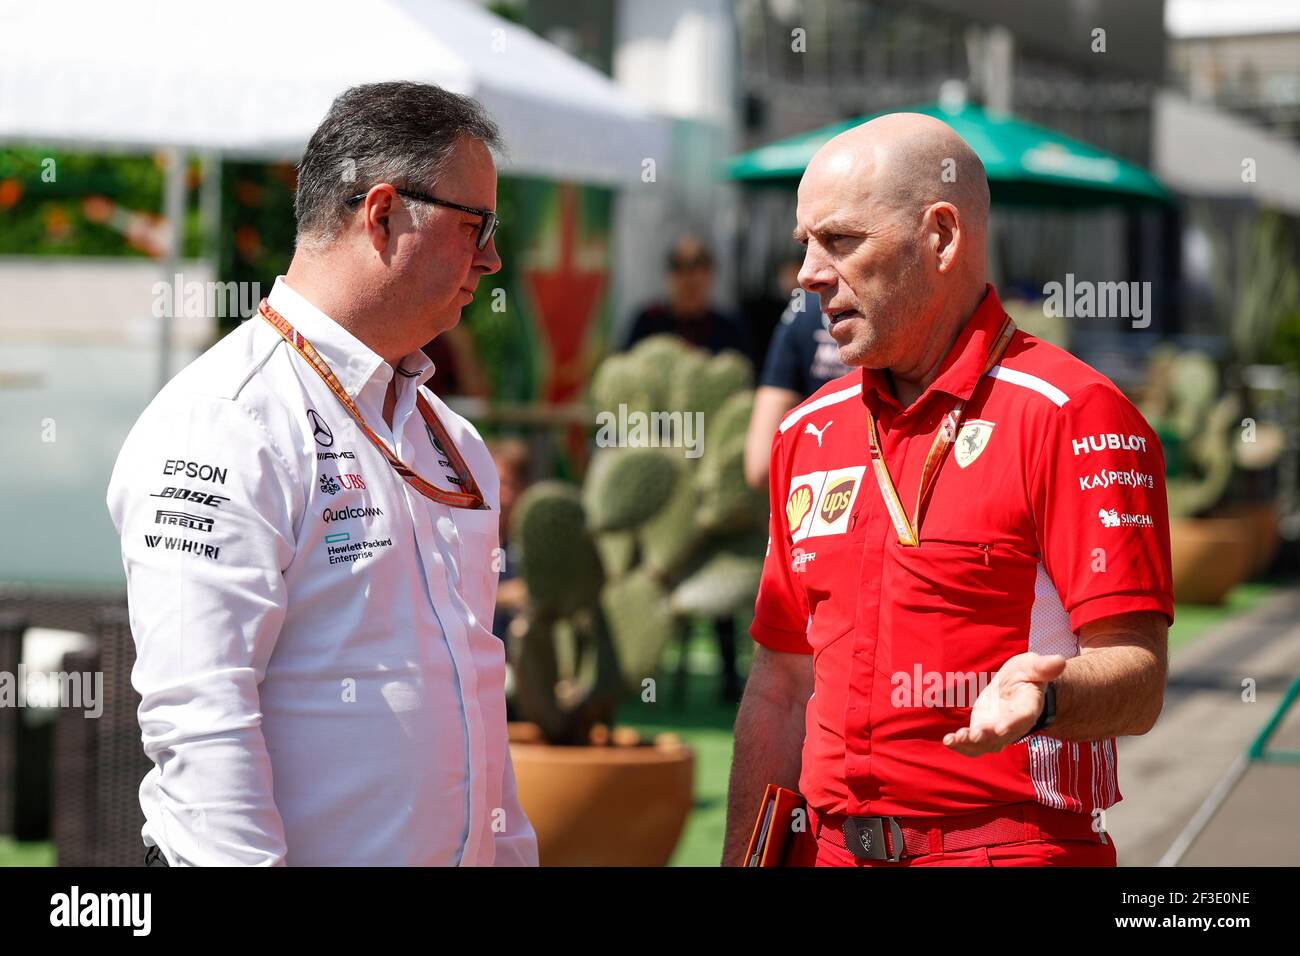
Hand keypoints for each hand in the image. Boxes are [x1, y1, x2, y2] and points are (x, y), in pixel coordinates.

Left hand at [943, 652, 1066, 756]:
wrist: (1017, 689)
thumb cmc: (1025, 675)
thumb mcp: (1032, 666)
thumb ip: (1042, 666)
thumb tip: (1059, 661)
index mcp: (1028, 707)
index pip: (1023, 718)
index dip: (1012, 723)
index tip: (1000, 728)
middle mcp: (1014, 725)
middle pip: (1002, 735)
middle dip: (987, 736)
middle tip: (974, 734)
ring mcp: (998, 732)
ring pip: (986, 744)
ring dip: (970, 744)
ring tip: (954, 739)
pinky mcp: (983, 734)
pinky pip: (973, 745)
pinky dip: (961, 745)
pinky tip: (948, 740)